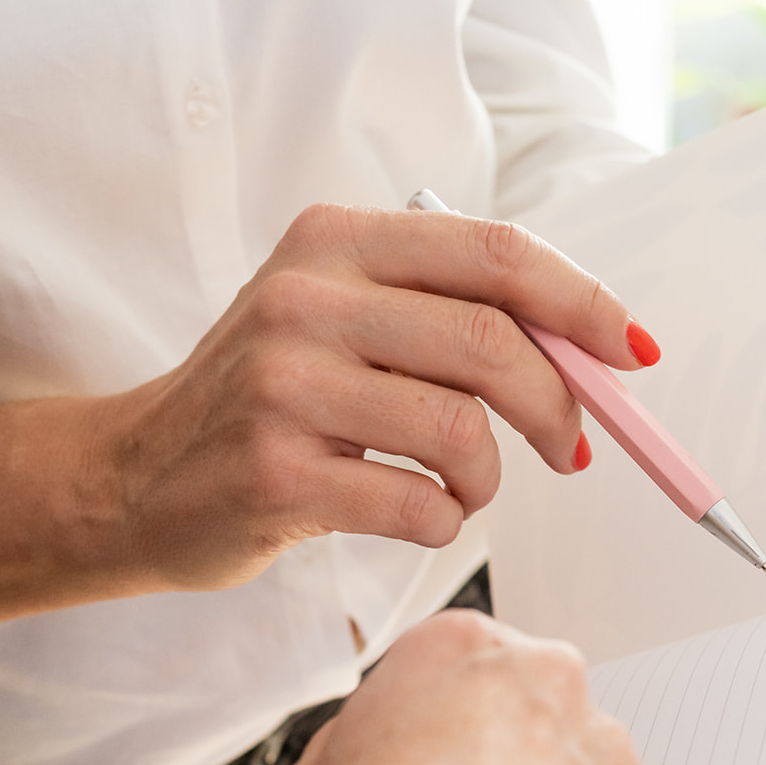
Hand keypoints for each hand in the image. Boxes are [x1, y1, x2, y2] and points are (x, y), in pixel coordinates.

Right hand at [115, 203, 652, 588]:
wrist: (134, 478)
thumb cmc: (263, 403)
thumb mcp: (338, 321)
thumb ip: (445, 317)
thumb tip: (592, 354)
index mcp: (335, 242)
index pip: (493, 253)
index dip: (582, 303)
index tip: (631, 351)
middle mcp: (305, 299)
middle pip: (491, 342)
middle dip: (558, 407)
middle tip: (570, 449)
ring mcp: (284, 387)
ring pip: (461, 430)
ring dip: (489, 477)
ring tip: (465, 488)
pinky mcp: (276, 475)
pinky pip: (420, 504)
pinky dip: (445, 522)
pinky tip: (420, 515)